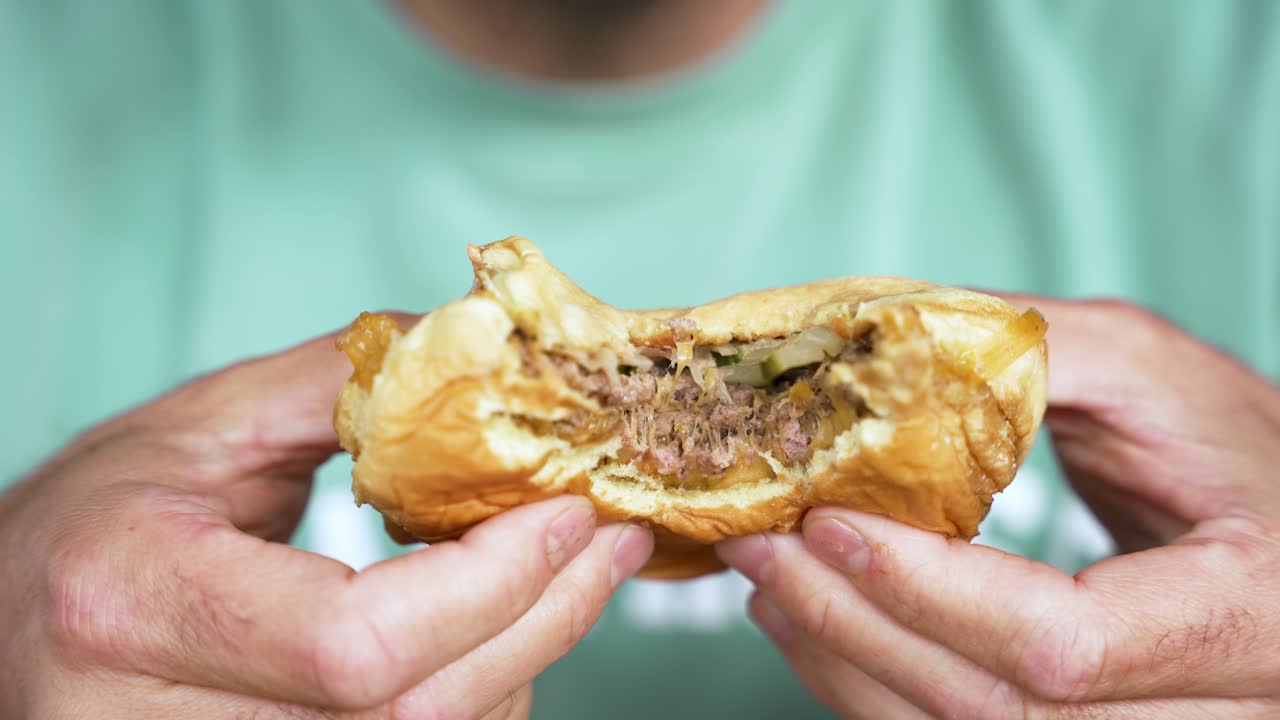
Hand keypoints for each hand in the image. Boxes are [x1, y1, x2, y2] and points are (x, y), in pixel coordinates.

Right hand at [0, 329, 653, 718]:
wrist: (10, 622)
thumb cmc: (96, 522)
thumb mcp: (199, 428)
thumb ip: (342, 388)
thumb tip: (482, 355)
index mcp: (136, 604)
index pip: (356, 640)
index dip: (490, 584)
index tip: (565, 513)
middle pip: (416, 710)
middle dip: (544, 619)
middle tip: (608, 539)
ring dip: (527, 656)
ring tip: (570, 570)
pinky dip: (480, 692)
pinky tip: (502, 626)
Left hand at [718, 299, 1279, 718]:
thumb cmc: (1238, 444)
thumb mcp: (1155, 373)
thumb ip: (1033, 353)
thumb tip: (881, 338)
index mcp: (1248, 612)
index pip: (1063, 642)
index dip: (929, 591)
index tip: (829, 523)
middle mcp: (1212, 710)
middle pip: (996, 707)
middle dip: (853, 625)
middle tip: (760, 547)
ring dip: (845, 662)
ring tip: (766, 583)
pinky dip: (873, 687)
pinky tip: (816, 626)